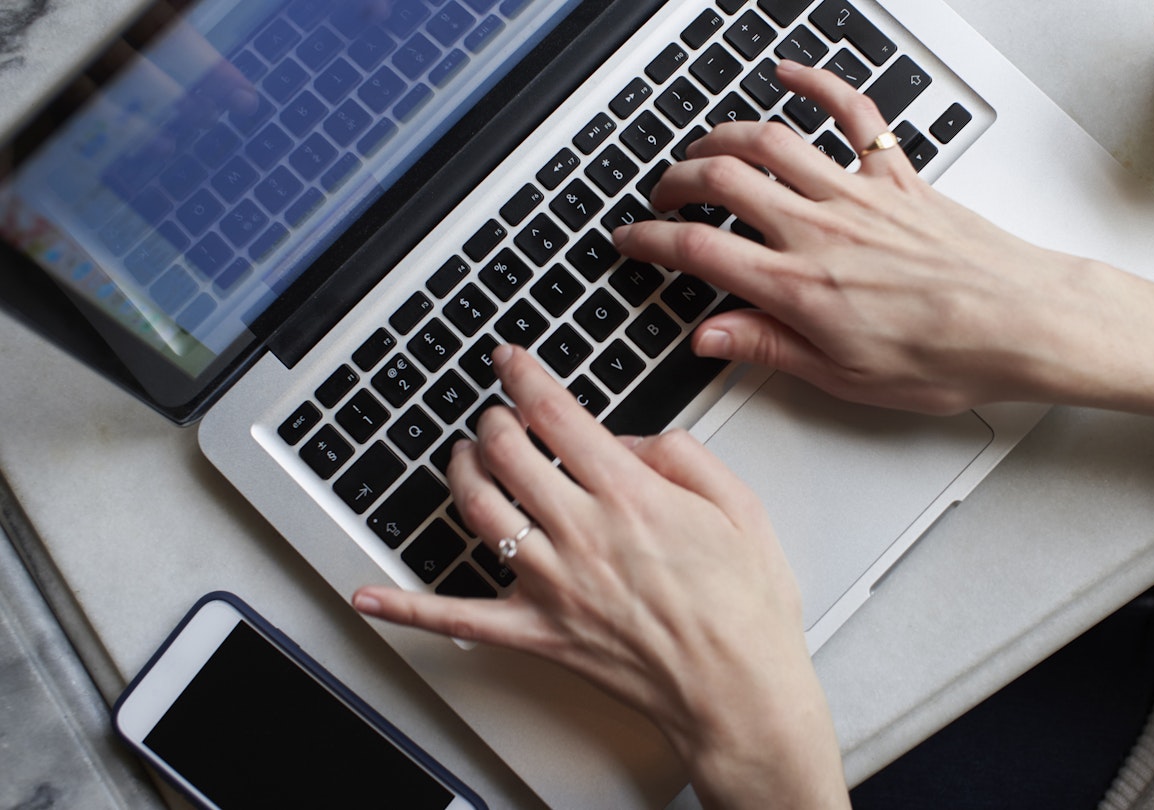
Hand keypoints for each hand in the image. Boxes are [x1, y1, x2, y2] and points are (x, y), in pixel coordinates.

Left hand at [353, 346, 846, 807]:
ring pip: (479, 512)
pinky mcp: (538, 633)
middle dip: (494, 420)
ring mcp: (553, 585)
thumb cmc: (746, 610)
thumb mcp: (740, 507)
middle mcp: (582, 535)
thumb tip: (633, 440)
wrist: (739, 693)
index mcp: (630, 497)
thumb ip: (684, 456)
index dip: (524, 376)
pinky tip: (372, 595)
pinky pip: (459, 618)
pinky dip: (408, 607)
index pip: (556, 414)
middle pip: (508, 453)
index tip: (511, 361)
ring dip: (462, 473)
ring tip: (465, 457)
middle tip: (496, 411)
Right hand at [615, 60, 1107, 414]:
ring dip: (723, 137)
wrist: (1025, 323)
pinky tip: (791, 74)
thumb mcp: (844, 379)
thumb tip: (709, 337)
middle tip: (661, 199)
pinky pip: (853, 113)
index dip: (650, 242)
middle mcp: (821, 229)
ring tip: (703, 151)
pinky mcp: (898, 178)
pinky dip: (819, 84)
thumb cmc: (948, 357)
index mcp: (801, 286)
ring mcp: (859, 195)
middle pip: (722, 181)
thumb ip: (769, 349)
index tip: (629, 242)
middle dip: (675, 183)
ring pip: (771, 141)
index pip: (699, 250)